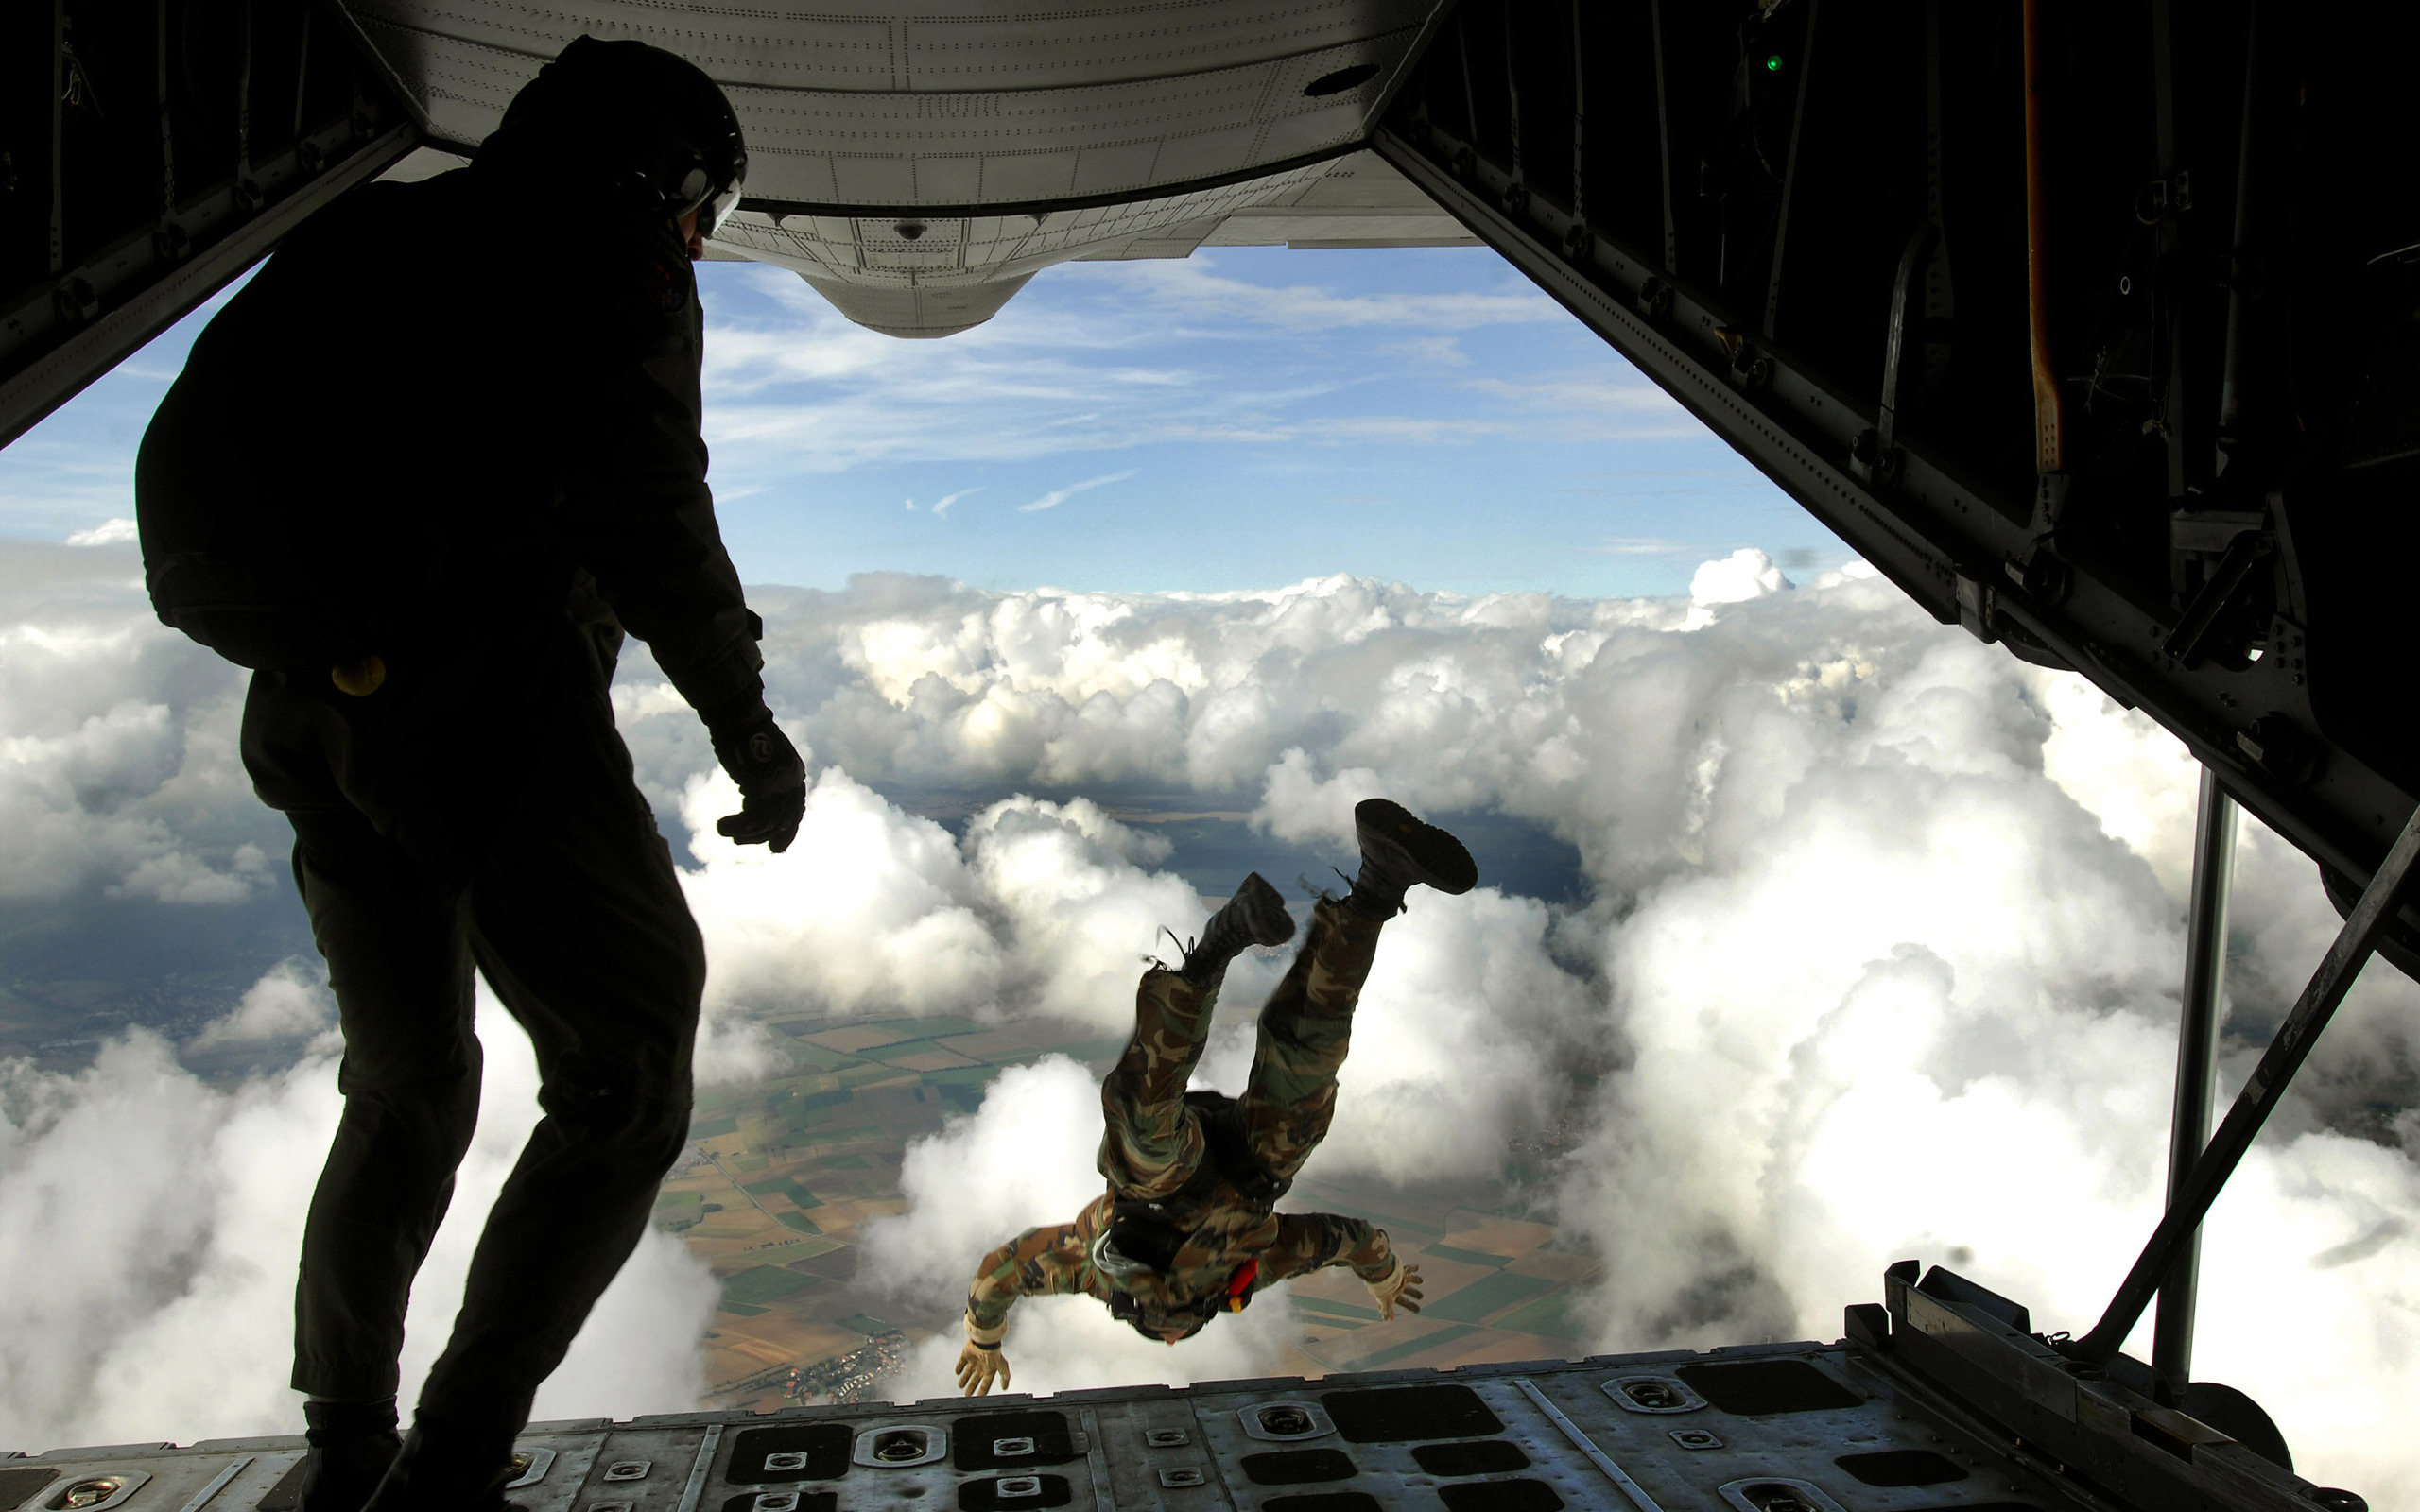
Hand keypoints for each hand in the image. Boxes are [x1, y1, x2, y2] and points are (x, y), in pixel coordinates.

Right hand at [705, 700, 804, 852]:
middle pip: (782, 820)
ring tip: (726, 832)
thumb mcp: (760, 756)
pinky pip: (751, 819)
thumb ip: (762, 778)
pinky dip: (736, 827)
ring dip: (744, 833)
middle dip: (761, 836)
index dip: (787, 832)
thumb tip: (750, 796)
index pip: (796, 810)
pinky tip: (722, 826)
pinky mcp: (761, 787)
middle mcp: (792, 780)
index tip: (775, 848)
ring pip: (766, 823)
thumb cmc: (742, 733)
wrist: (737, 715)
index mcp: (795, 772)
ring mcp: (779, 784)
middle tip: (739, 842)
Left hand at [956, 1339, 1010, 1395]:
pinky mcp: (967, 1354)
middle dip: (971, 1387)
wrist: (985, 1340)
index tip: (978, 1397)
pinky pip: (962, 1362)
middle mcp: (982, 1366)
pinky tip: (957, 1372)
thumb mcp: (1002, 1366)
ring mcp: (974, 1360)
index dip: (982, 1391)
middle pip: (975, 1379)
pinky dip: (959, 1367)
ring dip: (964, 1379)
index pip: (985, 1384)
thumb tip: (1005, 1387)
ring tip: (960, 1385)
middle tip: (967, 1394)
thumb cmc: (994, 1353)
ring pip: (968, 1372)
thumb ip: (1005, 1377)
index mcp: (989, 1370)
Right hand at [1362, 1261, 1423, 1320]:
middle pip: (1408, 1290)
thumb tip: (1386, 1320)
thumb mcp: (1385, 1302)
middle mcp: (1398, 1286)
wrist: (1382, 1274)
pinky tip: (1417, 1267)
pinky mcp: (1401, 1270)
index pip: (1405, 1302)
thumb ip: (1386, 1311)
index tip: (1418, 1310)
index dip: (1411, 1306)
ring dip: (1415, 1280)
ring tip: (1421, 1281)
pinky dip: (1413, 1268)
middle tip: (1421, 1297)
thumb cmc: (1383, 1289)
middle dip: (1414, 1293)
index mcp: (1396, 1295)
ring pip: (1409, 1279)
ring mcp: (1400, 1278)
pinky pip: (1408, 1268)